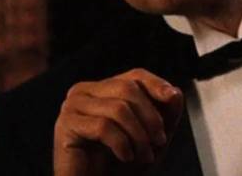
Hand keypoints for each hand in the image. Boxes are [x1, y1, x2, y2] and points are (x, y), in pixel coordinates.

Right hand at [53, 68, 183, 175]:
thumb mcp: (151, 139)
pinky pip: (103, 126)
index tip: (171, 98)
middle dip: (150, 117)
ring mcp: (72, 106)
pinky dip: (121, 144)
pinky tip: (125, 157)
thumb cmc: (119, 167)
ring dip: (138, 136)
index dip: (156, 84)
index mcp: (103, 89)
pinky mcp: (65, 125)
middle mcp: (84, 91)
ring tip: (144, 156)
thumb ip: (165, 115)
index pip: (134, 76)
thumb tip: (176, 92)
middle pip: (128, 88)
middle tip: (159, 142)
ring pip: (118, 108)